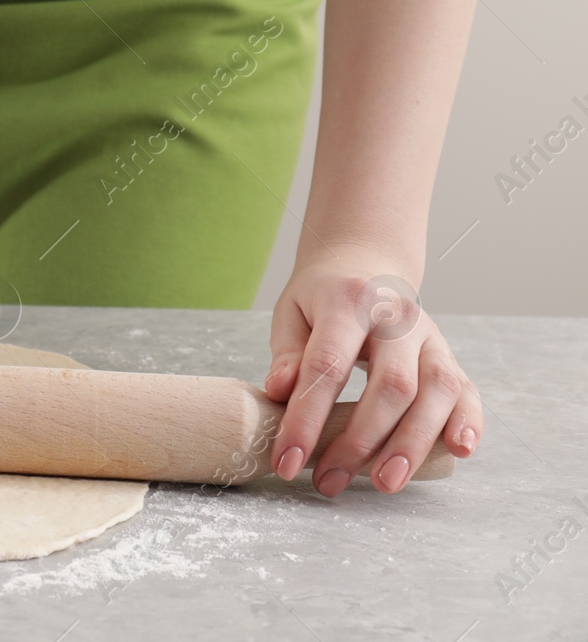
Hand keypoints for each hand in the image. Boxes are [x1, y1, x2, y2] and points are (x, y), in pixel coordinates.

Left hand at [264, 244, 481, 494]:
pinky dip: (468, 421)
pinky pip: (467, 389)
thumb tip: (279, 391)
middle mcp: (397, 317)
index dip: (306, 418)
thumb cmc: (322, 297)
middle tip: (329, 481)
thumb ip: (287, 353)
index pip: (327, 366)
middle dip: (361, 441)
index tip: (286, 459)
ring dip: (413, 442)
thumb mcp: (292, 313)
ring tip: (385, 482)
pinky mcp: (448, 354)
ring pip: (436, 391)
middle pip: (391, 385)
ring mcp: (429, 336)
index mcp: (348, 302)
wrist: (365, 262)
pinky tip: (459, 450)